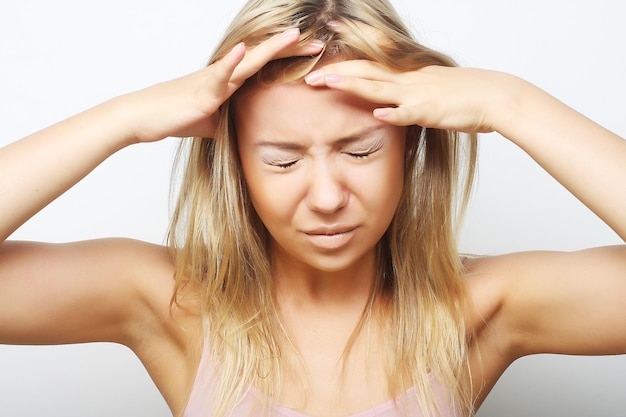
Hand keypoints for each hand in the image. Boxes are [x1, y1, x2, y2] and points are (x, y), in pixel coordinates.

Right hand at [124, 29, 322, 141]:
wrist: (143, 117)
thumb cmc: (175, 116)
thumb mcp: (213, 122)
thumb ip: (232, 121)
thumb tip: (250, 133)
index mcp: (230, 82)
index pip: (266, 67)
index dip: (291, 60)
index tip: (316, 56)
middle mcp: (225, 75)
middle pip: (264, 58)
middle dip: (292, 50)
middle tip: (321, 42)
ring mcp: (213, 80)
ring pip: (247, 61)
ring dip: (271, 48)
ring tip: (294, 34)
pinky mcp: (201, 90)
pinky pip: (218, 74)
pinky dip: (232, 62)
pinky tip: (245, 49)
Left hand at [304, 61, 518, 133]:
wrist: (497, 97)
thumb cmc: (467, 95)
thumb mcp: (434, 87)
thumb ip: (410, 92)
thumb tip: (390, 101)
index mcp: (409, 74)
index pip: (375, 56)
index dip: (351, 46)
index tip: (331, 35)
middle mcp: (410, 79)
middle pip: (368, 72)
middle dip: (337, 73)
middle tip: (310, 75)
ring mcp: (420, 94)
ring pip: (380, 88)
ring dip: (353, 86)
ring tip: (328, 83)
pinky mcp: (432, 112)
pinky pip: (410, 114)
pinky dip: (393, 114)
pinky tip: (377, 115)